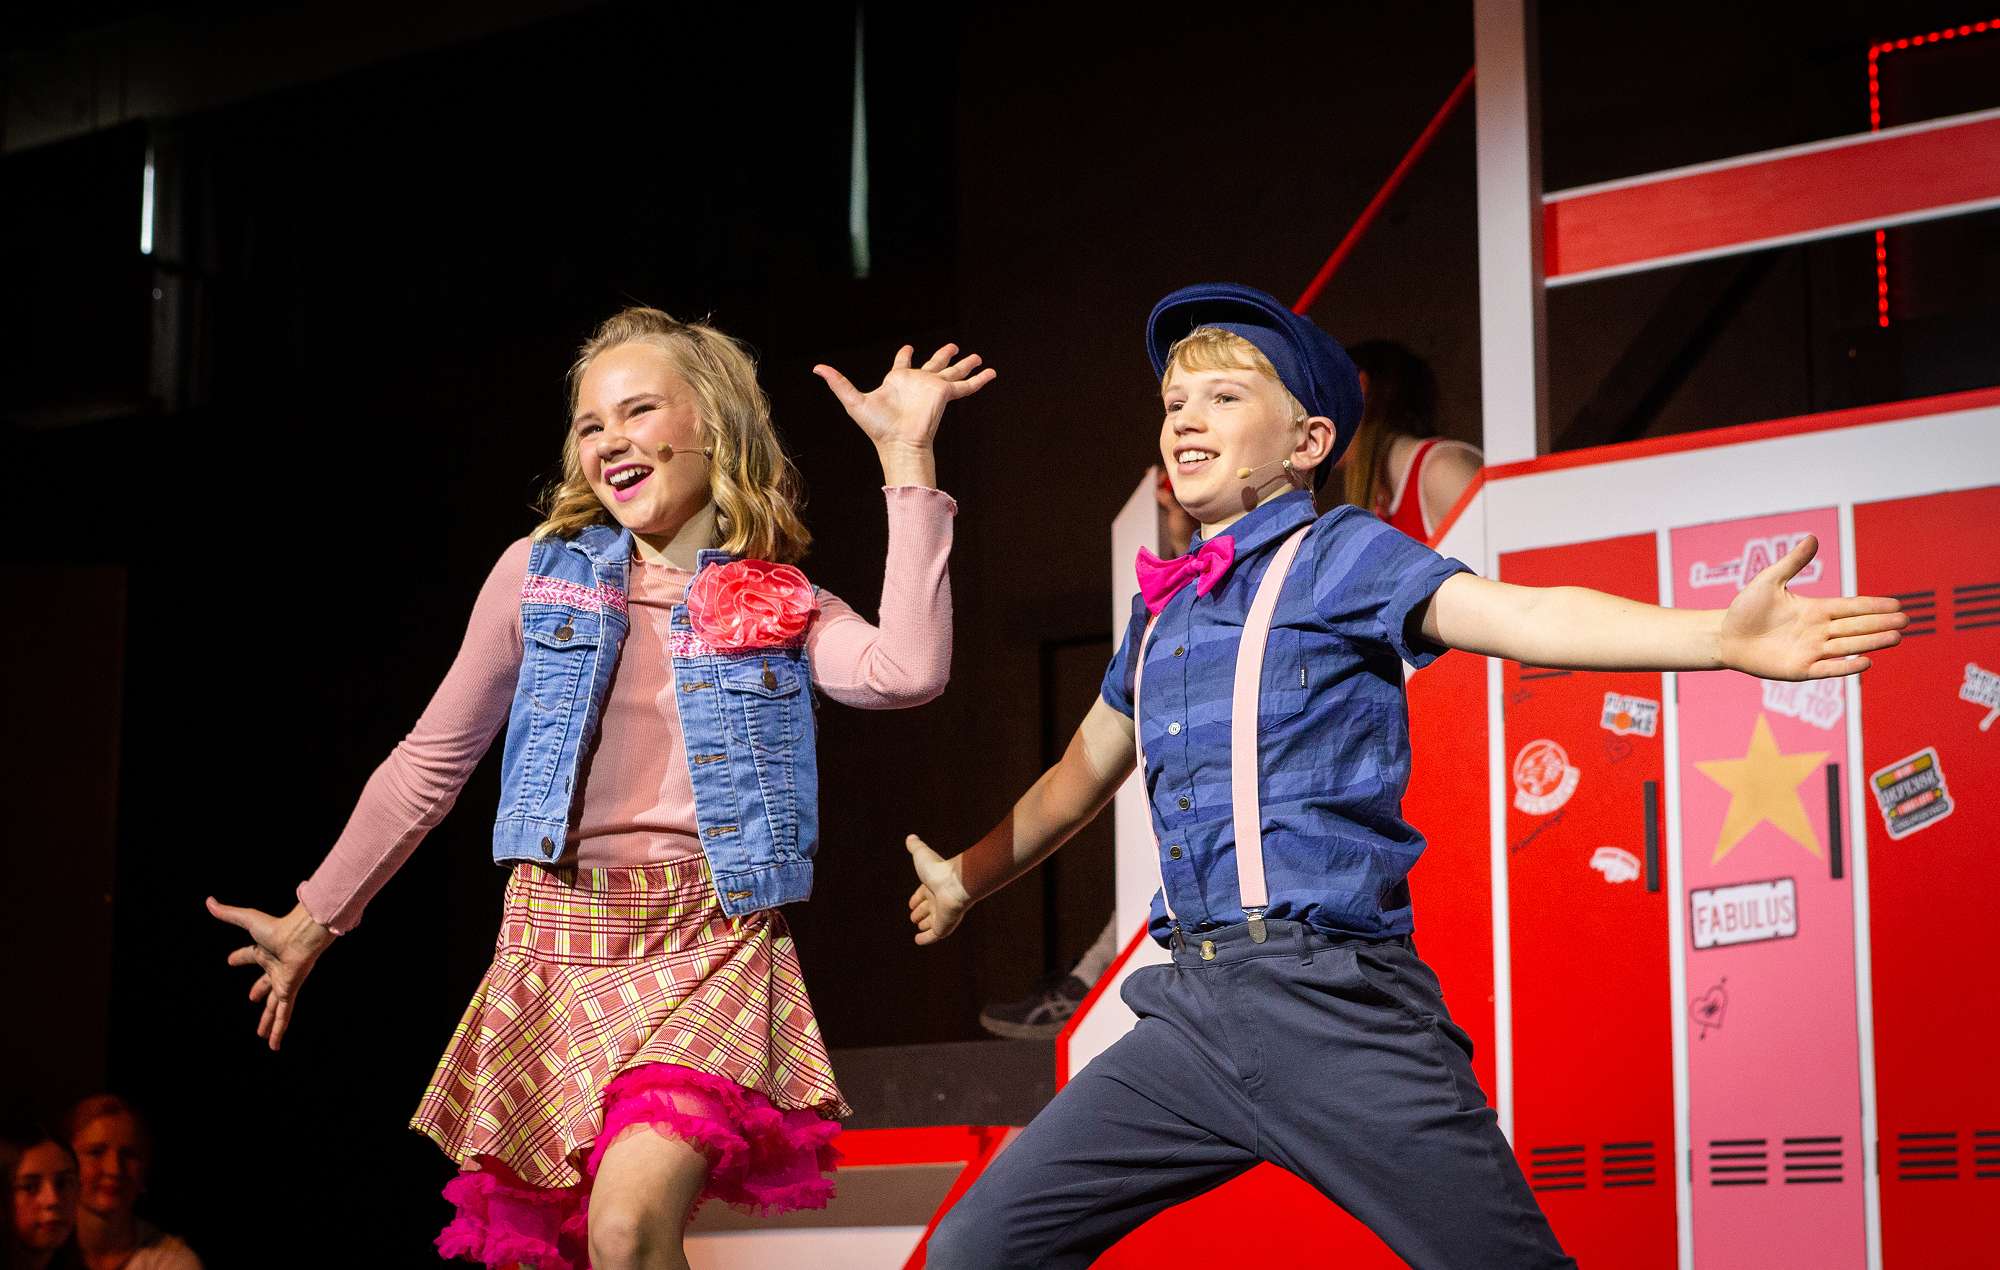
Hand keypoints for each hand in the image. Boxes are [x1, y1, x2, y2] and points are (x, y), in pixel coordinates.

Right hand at [207, 897, 334, 1050]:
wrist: (302, 936)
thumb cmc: (277, 927)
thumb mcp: (248, 921)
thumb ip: (228, 913)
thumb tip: (208, 901)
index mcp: (264, 951)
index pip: (249, 956)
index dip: (240, 958)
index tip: (230, 961)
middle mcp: (274, 968)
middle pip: (264, 984)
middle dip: (259, 991)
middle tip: (252, 998)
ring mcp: (283, 982)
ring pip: (274, 1006)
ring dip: (268, 1020)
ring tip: (262, 1035)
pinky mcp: (288, 991)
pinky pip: (283, 1014)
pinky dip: (279, 1030)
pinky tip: (274, 1045)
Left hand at [813, 343, 995, 453]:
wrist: (899, 443)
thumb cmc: (877, 427)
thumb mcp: (853, 400)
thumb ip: (838, 382)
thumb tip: (816, 368)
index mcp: (898, 382)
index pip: (902, 364)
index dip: (905, 356)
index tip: (909, 347)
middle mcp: (917, 384)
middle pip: (934, 364)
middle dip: (943, 356)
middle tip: (953, 347)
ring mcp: (933, 389)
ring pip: (953, 372)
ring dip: (965, 364)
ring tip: (976, 356)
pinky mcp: (945, 394)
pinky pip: (966, 386)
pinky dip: (979, 380)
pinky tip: (991, 372)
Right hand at [905, 834, 972, 945]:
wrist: (955, 883)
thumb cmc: (939, 869)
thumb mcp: (922, 855)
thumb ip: (916, 847)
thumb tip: (910, 837)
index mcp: (933, 885)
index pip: (923, 893)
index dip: (917, 898)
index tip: (911, 904)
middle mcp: (938, 900)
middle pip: (928, 908)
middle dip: (921, 912)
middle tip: (913, 917)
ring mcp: (942, 914)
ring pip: (932, 921)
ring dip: (925, 925)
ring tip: (918, 926)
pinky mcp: (944, 926)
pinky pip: (934, 935)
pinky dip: (925, 939)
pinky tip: (918, 941)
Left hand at [1719, 535, 1905, 679]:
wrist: (1724, 635)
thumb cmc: (1745, 608)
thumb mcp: (1769, 580)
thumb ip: (1793, 562)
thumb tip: (1813, 538)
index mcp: (1814, 609)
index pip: (1851, 607)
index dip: (1873, 606)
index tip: (1897, 604)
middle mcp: (1818, 631)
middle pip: (1856, 627)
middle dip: (1881, 623)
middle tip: (1907, 620)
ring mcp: (1811, 651)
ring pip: (1848, 646)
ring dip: (1872, 642)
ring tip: (1896, 637)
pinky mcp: (1800, 669)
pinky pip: (1828, 668)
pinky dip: (1846, 666)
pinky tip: (1866, 662)